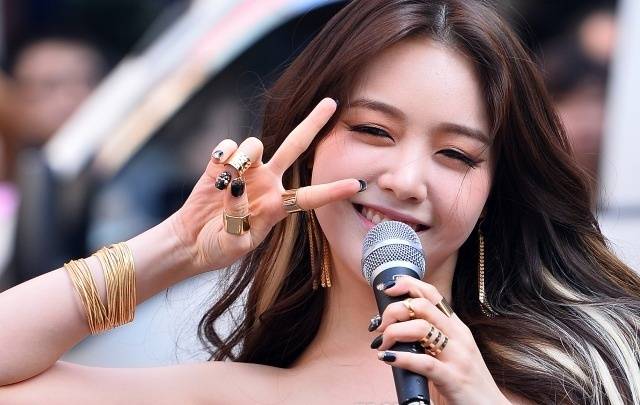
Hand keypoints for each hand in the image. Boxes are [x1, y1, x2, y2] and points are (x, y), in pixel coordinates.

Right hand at [166, 98, 361, 273]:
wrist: (192, 241)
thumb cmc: (218, 248)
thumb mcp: (234, 244)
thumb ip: (238, 218)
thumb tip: (238, 186)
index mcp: (278, 206)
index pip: (311, 197)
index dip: (333, 190)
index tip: (358, 184)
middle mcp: (268, 183)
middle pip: (295, 146)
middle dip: (313, 124)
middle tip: (332, 102)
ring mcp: (246, 170)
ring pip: (255, 143)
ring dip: (244, 156)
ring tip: (229, 181)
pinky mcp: (221, 163)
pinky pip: (228, 145)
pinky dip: (223, 155)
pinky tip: (217, 170)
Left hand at [370, 277, 509, 404]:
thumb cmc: (463, 381)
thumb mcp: (449, 352)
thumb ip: (429, 337)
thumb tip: (392, 327)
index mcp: (456, 327)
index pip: (432, 294)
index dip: (407, 284)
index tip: (387, 288)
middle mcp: (458, 336)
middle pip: (421, 306)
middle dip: (393, 311)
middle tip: (379, 327)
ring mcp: (458, 356)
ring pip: (420, 328)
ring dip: (393, 333)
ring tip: (381, 345)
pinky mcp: (453, 378)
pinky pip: (423, 362)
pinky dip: (400, 358)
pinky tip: (387, 359)